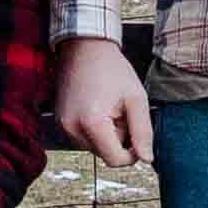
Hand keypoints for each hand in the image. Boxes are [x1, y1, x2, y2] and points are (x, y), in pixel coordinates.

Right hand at [54, 33, 152, 168]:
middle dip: (118, 139)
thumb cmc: (111, 68)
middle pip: (104, 154)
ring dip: (106, 134)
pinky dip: (94, 129)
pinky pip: (83, 137)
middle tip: (120, 111)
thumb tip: (147, 159)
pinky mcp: (60, 122)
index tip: (137, 136)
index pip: (115, 160)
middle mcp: (72, 128)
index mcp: (92, 123)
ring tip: (108, 107)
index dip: (132, 154)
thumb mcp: (136, 98)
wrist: (84, 47)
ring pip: (94, 147)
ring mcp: (63, 126)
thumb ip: (143, 131)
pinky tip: (96, 107)